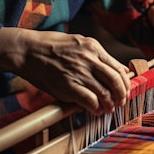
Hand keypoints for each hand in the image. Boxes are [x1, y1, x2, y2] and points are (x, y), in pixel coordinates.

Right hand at [0, 27, 129, 114]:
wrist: (27, 50)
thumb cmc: (52, 46)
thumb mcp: (80, 43)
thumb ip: (100, 56)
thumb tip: (120, 69)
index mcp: (94, 48)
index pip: (118, 68)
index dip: (125, 83)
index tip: (125, 90)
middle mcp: (89, 60)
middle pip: (115, 82)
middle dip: (121, 95)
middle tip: (121, 102)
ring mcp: (79, 73)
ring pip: (104, 93)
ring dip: (110, 104)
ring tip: (109, 108)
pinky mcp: (68, 86)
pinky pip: (90, 100)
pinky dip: (96, 108)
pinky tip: (96, 110)